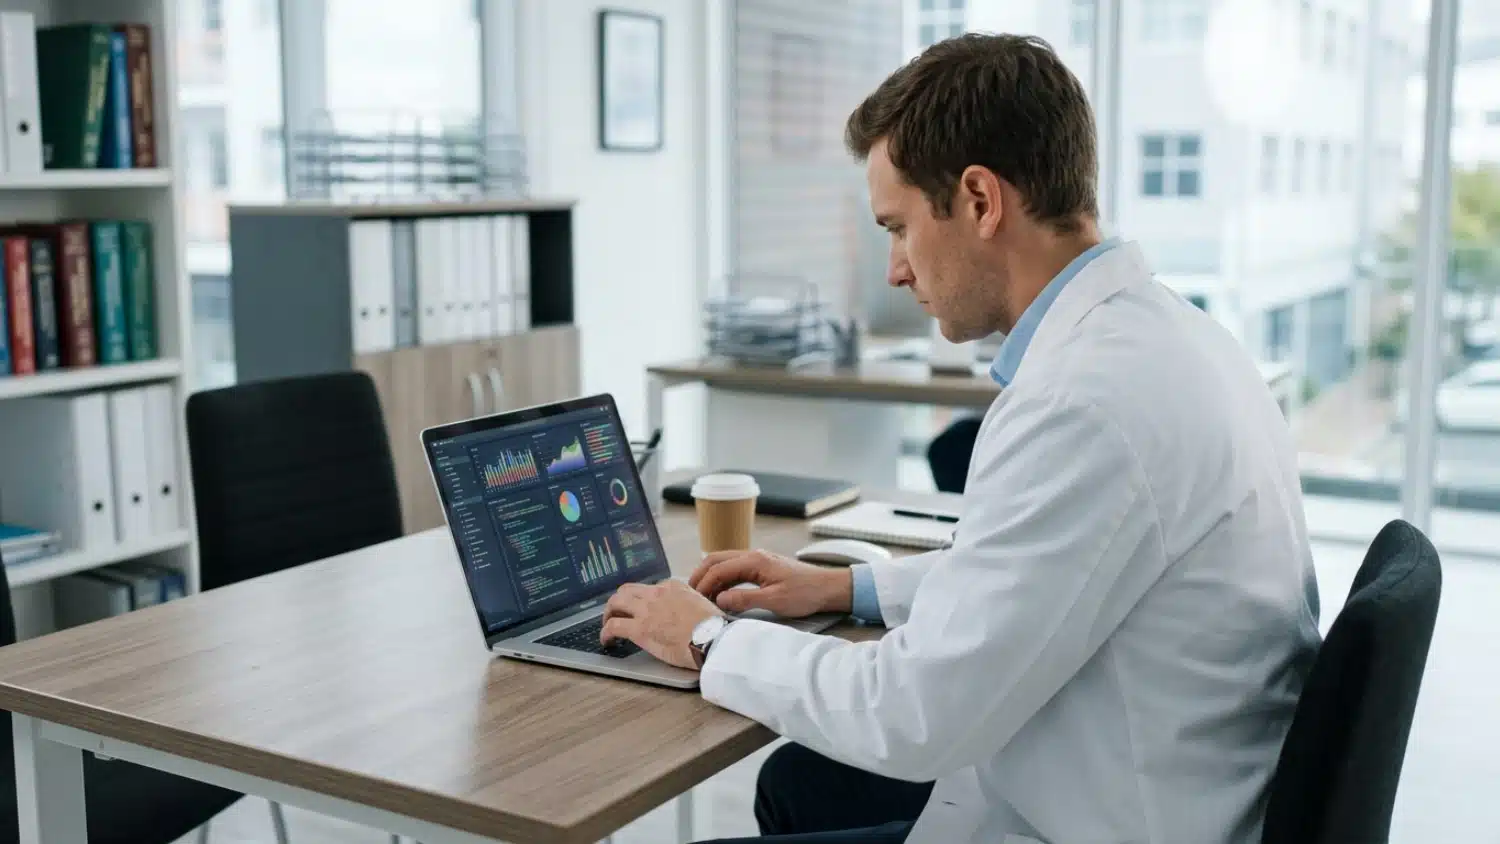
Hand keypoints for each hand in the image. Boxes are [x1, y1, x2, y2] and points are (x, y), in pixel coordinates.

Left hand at [600, 580, 722, 669]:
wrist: (713, 638)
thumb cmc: (714, 627)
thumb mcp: (703, 604)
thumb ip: (690, 603)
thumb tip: (688, 613)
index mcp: (673, 586)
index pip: (650, 588)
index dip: (642, 599)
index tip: (641, 609)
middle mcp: (656, 594)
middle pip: (627, 591)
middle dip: (619, 601)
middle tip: (617, 612)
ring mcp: (646, 611)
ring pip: (615, 603)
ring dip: (608, 613)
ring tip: (607, 624)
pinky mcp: (640, 629)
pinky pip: (613, 626)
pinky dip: (605, 633)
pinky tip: (606, 641)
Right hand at [689, 549, 851, 617]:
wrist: (827, 587)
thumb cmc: (805, 593)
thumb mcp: (774, 601)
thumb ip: (745, 599)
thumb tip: (720, 600)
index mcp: (754, 560)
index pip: (718, 568)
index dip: (703, 584)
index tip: (693, 599)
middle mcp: (753, 555)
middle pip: (716, 559)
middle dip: (700, 575)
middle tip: (689, 593)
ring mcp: (757, 559)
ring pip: (723, 562)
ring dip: (710, 576)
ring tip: (700, 594)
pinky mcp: (761, 566)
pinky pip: (734, 568)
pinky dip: (721, 578)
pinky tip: (719, 592)